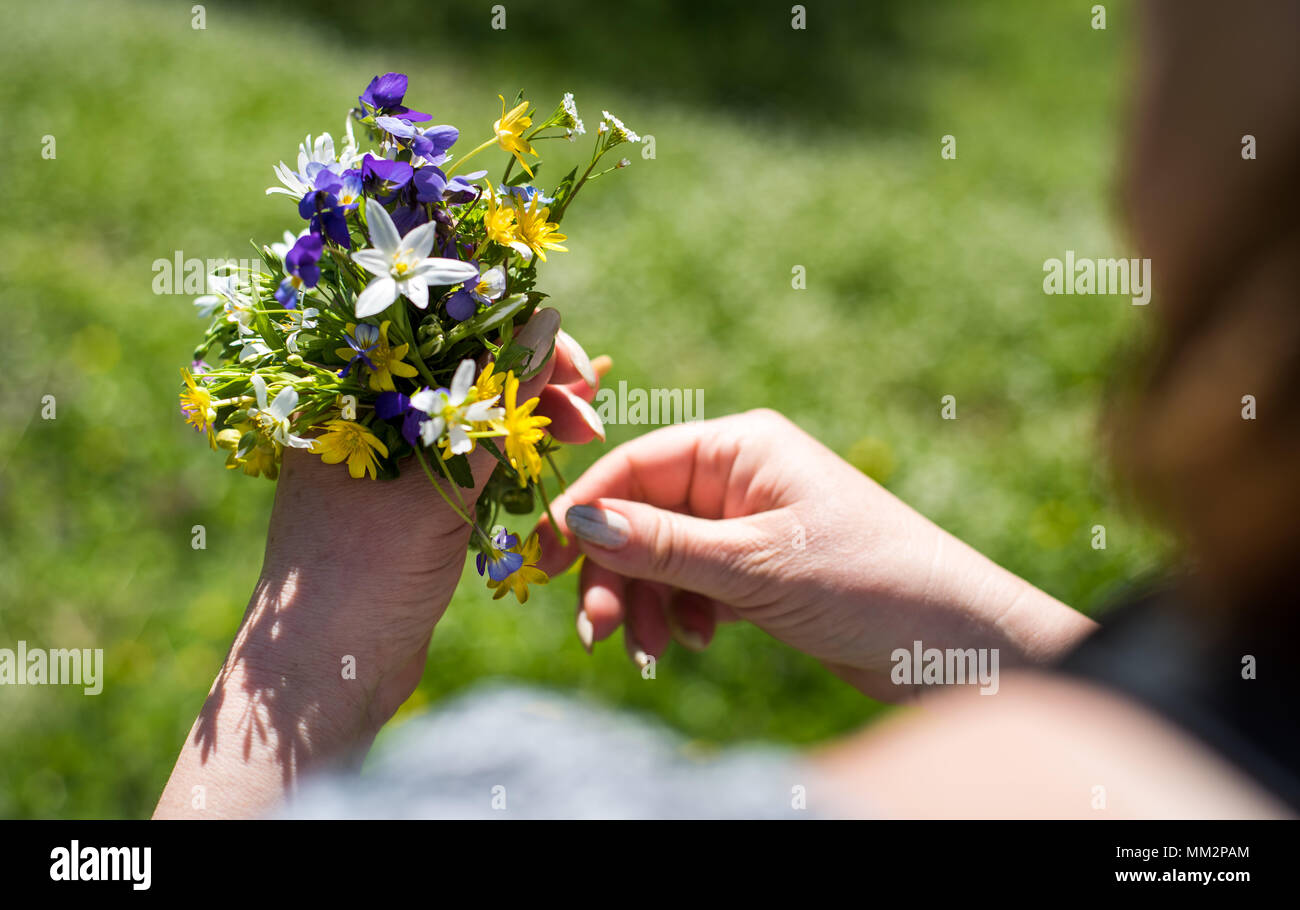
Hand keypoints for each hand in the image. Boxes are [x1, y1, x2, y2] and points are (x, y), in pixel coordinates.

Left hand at [155, 308, 604, 816]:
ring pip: (472, 416)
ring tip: (586, 431)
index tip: (565, 357)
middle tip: (588, 403)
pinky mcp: (411, 502)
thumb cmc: (357, 579)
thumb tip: (544, 323)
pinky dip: (512, 457)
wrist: (322, 681)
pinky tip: (551, 457)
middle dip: (529, 379)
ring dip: (529, 419)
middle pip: (459, 371)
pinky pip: (470, 459)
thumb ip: (494, 413)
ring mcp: (388, 462)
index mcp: (340, 397)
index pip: (432, 333)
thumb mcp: (435, 490)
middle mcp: (361, 419)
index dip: (506, 333)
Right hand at [535, 409, 1095, 699]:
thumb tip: (575, 520)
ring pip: (663, 558)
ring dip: (647, 603)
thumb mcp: (754, 564)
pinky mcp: (760, 572)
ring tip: (655, 651)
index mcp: (742, 448)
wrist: (954, 642)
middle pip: (641, 517)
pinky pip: (694, 586)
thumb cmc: (868, 580)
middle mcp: (741, 479)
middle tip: (599, 632)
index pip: (635, 466)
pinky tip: (697, 642)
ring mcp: (749, 527)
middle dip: (616, 574)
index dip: (583, 510)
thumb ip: (661, 545)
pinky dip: (683, 614)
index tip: (542, 562)